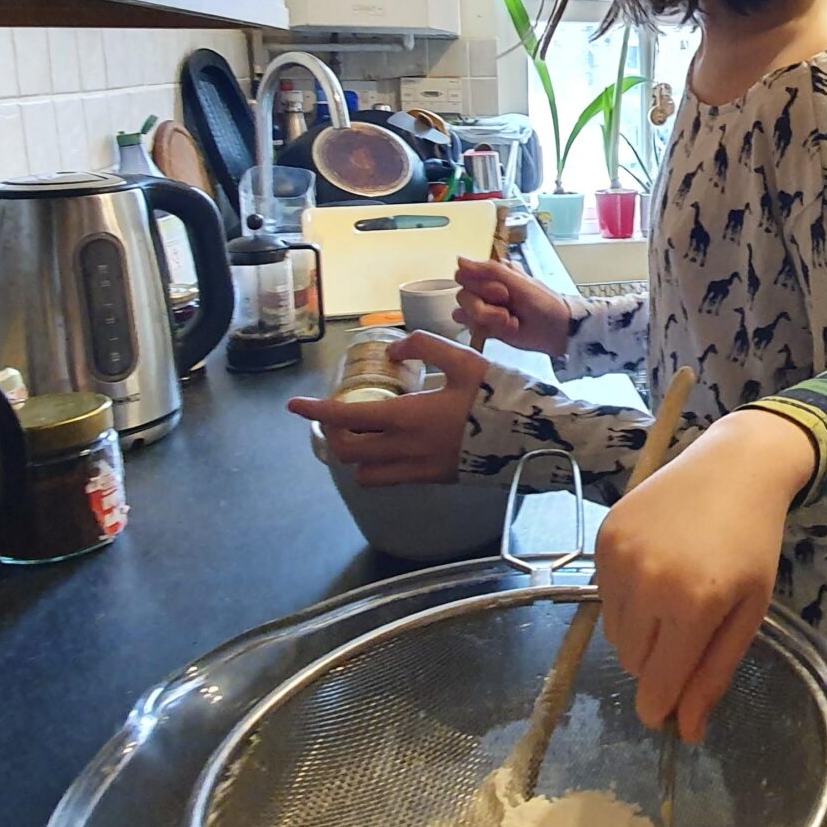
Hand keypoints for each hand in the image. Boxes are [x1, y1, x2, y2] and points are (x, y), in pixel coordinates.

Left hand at [286, 332, 489, 486]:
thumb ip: (426, 347)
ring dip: (354, 456)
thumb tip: (396, 352)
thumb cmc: (499, 395)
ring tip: (361, 434)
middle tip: (334, 417)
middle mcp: (406, 449)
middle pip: (346, 452)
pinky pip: (392, 479)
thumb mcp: (464, 359)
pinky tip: (392, 446)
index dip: (315, 412)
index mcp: (408, 416)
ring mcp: (419, 469)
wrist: (532, 438)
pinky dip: (380, 466)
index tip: (294, 405)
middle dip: (331, 435)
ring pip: (365, 474)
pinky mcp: (434, 480)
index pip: (346, 418)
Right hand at [453, 258, 578, 356]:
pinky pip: (470, 328)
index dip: (479, 286)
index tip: (502, 293)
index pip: (464, 276)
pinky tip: (506, 329)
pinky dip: (486, 330)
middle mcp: (485, 289)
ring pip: (464, 314)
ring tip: (511, 322)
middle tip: (507, 312)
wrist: (556, 330)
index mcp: (492, 273)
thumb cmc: (543, 302)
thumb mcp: (518, 282)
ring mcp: (484, 308)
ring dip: (488, 320)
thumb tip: (460, 260)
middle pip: (463, 297)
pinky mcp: (485, 326)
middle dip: (484, 308)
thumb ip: (489, 270)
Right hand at [592, 407, 813, 741]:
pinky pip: (603, 597)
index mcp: (692, 606)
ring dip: (639, 633)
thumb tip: (685, 732)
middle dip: (657, 663)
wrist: (734, 466)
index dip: (660, 707)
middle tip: (687, 632)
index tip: (667, 714)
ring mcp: (619, 557)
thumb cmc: (752, 542)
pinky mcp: (603, 537)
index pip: (656, 684)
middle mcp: (647, 583)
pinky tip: (656, 571)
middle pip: (632, 663)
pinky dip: (626, 599)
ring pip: (614, 634)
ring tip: (672, 598)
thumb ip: (713, 674)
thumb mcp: (748, 612)